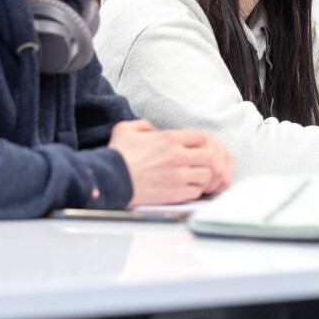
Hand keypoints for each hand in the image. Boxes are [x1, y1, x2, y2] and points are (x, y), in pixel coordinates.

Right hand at [108, 119, 233, 205]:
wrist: (109, 180)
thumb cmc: (117, 155)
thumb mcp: (126, 129)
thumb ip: (144, 124)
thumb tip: (154, 130)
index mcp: (169, 138)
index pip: (201, 137)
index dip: (200, 142)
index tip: (193, 148)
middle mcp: (177, 156)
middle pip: (209, 155)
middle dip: (206, 159)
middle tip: (198, 163)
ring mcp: (178, 175)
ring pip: (207, 174)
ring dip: (203, 175)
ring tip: (194, 177)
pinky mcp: (175, 193)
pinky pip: (197, 191)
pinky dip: (195, 190)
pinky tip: (186, 188)